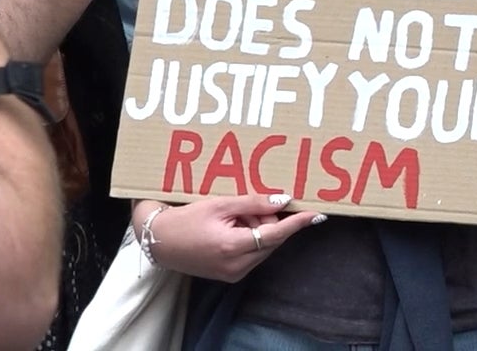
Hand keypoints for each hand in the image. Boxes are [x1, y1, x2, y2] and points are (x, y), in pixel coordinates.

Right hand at [143, 194, 325, 282]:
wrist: (159, 241)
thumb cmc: (186, 219)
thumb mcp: (220, 204)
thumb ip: (254, 203)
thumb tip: (284, 200)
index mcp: (232, 248)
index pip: (276, 234)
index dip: (297, 223)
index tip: (318, 214)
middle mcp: (236, 266)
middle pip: (271, 241)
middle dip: (269, 221)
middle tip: (252, 205)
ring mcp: (232, 274)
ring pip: (263, 247)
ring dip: (259, 229)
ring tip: (235, 215)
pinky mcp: (229, 275)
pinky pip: (252, 254)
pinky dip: (250, 238)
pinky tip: (233, 226)